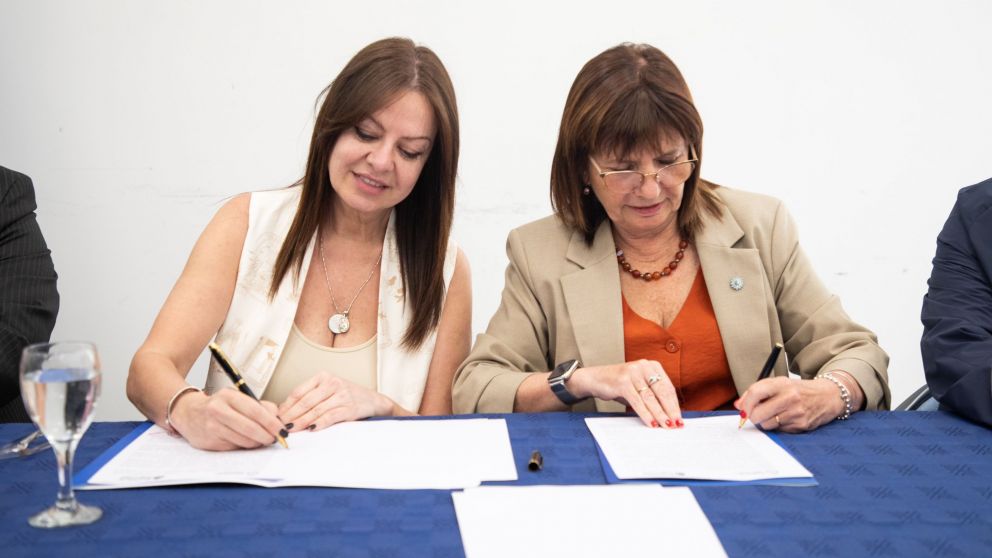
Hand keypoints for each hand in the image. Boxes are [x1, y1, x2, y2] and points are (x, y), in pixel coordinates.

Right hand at [171, 388, 284, 450]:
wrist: (188, 413)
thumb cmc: (218, 406)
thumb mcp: (238, 399)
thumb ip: (260, 406)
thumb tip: (278, 418)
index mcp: (228, 396)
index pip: (255, 411)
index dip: (271, 423)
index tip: (282, 430)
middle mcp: (218, 410)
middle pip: (250, 428)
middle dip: (266, 436)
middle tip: (274, 439)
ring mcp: (212, 427)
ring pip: (243, 440)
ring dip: (256, 442)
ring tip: (261, 439)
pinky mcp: (209, 441)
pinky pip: (234, 447)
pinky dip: (243, 446)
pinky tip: (245, 441)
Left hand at [277, 372, 392, 431]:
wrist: (372, 400)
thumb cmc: (347, 396)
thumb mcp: (328, 389)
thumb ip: (310, 396)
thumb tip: (286, 410)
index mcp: (324, 376)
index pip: (299, 391)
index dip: (286, 405)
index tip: (278, 416)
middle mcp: (332, 383)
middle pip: (306, 401)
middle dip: (291, 416)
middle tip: (281, 426)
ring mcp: (342, 395)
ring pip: (316, 410)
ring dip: (301, 422)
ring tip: (292, 430)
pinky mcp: (349, 408)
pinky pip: (330, 416)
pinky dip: (319, 423)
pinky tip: (311, 429)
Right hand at [570, 359, 682, 428]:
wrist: (596, 379)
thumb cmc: (621, 385)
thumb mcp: (639, 386)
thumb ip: (653, 395)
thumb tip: (670, 414)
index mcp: (652, 366)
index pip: (668, 387)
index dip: (675, 404)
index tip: (680, 418)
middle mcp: (644, 366)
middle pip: (662, 391)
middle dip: (670, 410)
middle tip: (676, 424)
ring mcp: (633, 372)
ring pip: (650, 398)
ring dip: (659, 414)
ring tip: (666, 426)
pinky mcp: (623, 381)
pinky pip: (637, 401)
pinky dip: (645, 414)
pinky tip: (651, 423)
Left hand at [735, 377, 845, 432]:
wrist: (827, 396)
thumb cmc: (798, 390)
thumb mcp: (779, 383)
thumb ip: (756, 391)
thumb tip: (738, 405)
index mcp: (782, 384)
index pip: (756, 393)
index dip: (746, 403)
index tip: (742, 409)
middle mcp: (790, 398)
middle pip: (758, 414)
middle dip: (753, 416)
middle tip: (755, 414)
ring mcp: (796, 413)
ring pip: (766, 425)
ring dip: (766, 422)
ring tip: (774, 414)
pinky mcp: (801, 425)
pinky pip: (779, 430)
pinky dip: (778, 426)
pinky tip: (786, 418)